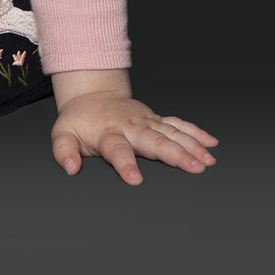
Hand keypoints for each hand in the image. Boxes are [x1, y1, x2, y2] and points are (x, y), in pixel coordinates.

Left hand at [51, 90, 217, 184]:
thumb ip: (64, 151)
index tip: (136, 179)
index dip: (125, 164)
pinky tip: (211, 143)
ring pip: (172, 133)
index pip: (117, 150)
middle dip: (175, 155)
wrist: (92, 95)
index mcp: (108, 133)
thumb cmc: (79, 120)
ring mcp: (146, 122)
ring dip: (192, 146)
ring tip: (208, 161)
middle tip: (194, 168)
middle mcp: (130, 127)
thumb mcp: (63, 134)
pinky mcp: (155, 119)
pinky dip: (195, 132)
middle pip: (155, 142)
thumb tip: (70, 168)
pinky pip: (178, 124)